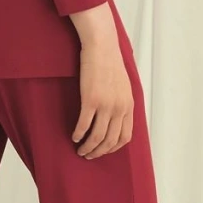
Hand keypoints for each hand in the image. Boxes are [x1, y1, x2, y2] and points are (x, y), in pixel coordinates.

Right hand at [72, 38, 133, 157]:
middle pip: (109, 140)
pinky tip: (74, 136)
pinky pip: (84, 124)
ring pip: (97, 136)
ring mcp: (105, 105)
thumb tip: (116, 117)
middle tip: (88, 155)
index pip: (124, 137)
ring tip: (80, 150)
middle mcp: (119, 108)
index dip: (113, 148)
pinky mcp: (91, 100)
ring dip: (88, 147)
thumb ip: (122, 103)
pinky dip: (78, 134)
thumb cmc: (110, 64)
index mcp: (128, 106)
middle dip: (98, 152)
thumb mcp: (123, 86)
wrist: (102, 47)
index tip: (103, 150)